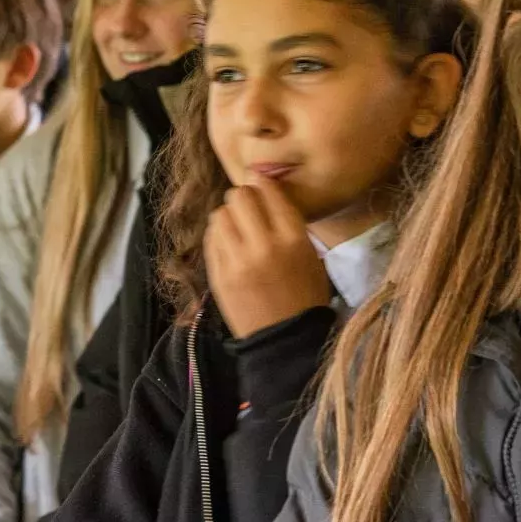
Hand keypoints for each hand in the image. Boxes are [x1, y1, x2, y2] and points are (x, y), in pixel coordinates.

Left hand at [204, 175, 331, 336]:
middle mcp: (263, 246)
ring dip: (228, 216)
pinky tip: (229, 243)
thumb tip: (264, 189)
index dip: (262, 182)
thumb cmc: (305, 296)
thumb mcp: (309, 256)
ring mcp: (237, 262)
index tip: (259, 181)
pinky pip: (211, 239)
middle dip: (243, 197)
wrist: (285, 340)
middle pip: (240, 197)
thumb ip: (288, 223)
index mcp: (293, 239)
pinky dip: (219, 235)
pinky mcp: (218, 276)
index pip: (269, 192)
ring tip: (237, 227)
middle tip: (247, 206)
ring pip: (220, 215)